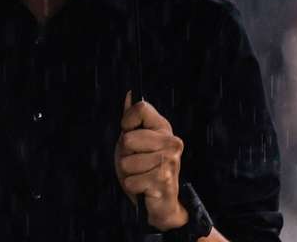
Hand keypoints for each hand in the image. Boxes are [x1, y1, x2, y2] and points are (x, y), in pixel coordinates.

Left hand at [115, 91, 188, 230]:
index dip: (127, 121)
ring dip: (128, 173)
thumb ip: (132, 119)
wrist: (162, 202)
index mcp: (163, 127)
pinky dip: (132, 186)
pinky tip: (143, 186)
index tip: (130, 133)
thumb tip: (129, 93)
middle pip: (128, 138)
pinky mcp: (164, 181)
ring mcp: (169, 161)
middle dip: (124, 154)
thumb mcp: (135, 142)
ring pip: (127, 163)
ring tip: (141, 175)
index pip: (140, 107)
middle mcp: (172, 141)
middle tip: (136, 162)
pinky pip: (130, 181)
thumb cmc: (145, 169)